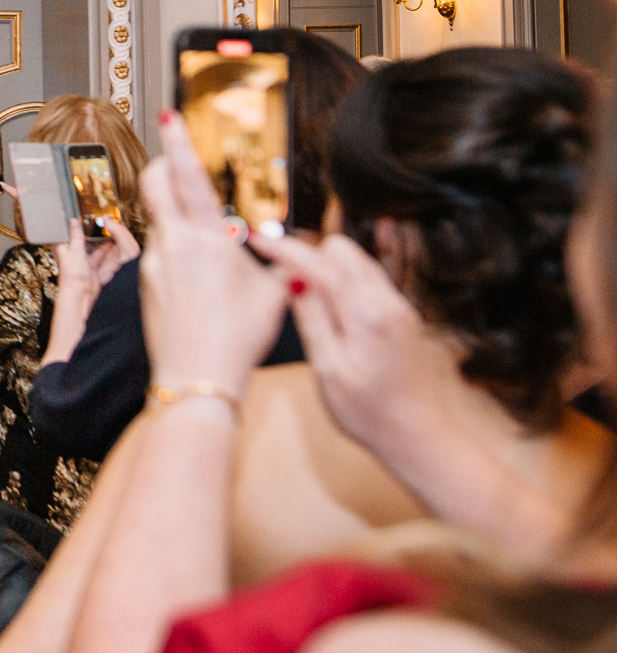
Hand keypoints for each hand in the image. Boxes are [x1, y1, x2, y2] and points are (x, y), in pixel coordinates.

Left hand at [55, 216, 138, 293]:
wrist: (80, 294)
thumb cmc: (72, 274)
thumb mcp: (76, 250)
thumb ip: (76, 235)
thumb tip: (73, 221)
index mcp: (61, 247)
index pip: (65, 231)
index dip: (71, 224)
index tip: (79, 214)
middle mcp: (71, 252)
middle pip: (80, 238)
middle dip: (87, 231)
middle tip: (95, 219)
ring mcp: (81, 260)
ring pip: (91, 246)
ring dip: (98, 240)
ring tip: (106, 228)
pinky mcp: (90, 266)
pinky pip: (98, 255)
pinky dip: (104, 250)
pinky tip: (112, 241)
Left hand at [137, 111, 289, 398]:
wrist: (196, 380)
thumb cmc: (237, 339)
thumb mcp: (274, 293)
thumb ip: (279, 260)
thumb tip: (288, 246)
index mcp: (206, 238)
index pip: (187, 177)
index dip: (178, 143)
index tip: (168, 117)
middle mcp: (173, 244)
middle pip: (156, 187)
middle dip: (164, 168)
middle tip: (177, 162)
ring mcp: (154, 264)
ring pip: (158, 220)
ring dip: (174, 213)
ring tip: (204, 234)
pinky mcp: (146, 284)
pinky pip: (158, 251)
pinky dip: (174, 246)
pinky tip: (196, 271)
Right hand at [253, 230, 451, 456]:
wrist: (421, 438)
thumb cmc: (371, 414)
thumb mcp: (329, 370)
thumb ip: (313, 319)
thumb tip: (294, 280)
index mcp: (367, 314)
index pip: (320, 263)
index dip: (285, 249)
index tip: (258, 241)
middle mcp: (388, 302)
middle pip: (343, 250)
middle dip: (310, 255)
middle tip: (282, 277)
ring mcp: (400, 308)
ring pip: (358, 263)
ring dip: (327, 268)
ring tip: (301, 295)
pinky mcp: (403, 318)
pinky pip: (369, 282)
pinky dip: (344, 283)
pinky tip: (329, 310)